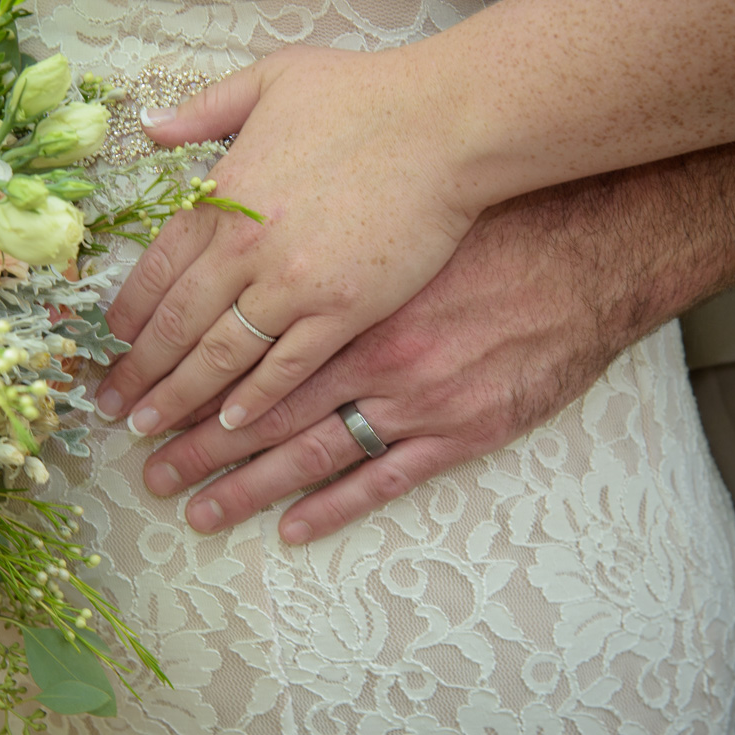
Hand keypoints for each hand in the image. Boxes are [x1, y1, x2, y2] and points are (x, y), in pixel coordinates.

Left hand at [95, 45, 478, 437]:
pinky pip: (287, 368)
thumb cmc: (365, 95)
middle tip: (111, 407)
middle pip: (177, 324)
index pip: (157, 270)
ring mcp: (294, 285)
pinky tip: (231, 423)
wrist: (446, 123)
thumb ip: (206, 109)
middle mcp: (247, 249)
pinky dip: (255, 399)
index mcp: (224, 198)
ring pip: (221, 356)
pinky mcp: (344, 311)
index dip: (128, 315)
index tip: (110, 345)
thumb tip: (151, 127)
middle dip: (139, 371)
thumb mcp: (273, 78)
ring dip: (181, 397)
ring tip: (150, 428)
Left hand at [138, 112, 734, 542]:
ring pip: (311, 454)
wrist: (592, 249)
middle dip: (196, 446)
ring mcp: (415, 398)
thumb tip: (237, 215)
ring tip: (197, 511)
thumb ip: (317, 217)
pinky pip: (385, 479)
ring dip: (247, 487)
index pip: (241, 350)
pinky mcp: (462, 430)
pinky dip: (336, 507)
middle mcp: (368, 353)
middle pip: (261, 410)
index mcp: (342, 296)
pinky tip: (292, 528)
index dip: (185, 381)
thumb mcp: (396, 207)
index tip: (142, 404)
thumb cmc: (487, 217)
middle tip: (148, 473)